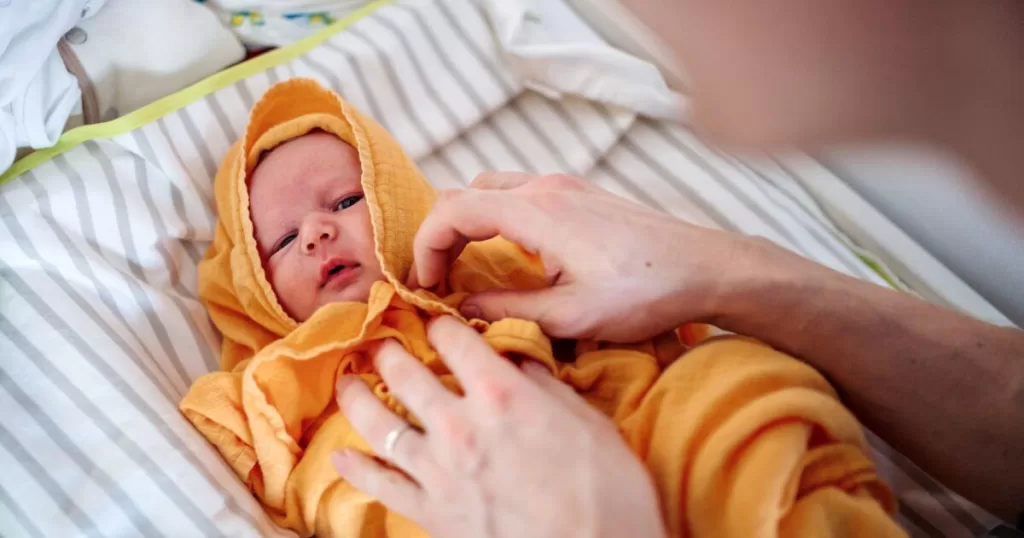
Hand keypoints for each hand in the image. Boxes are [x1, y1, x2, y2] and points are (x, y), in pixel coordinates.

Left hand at [332, 316, 665, 537]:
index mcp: (502, 393)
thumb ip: (547, 387)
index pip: (456, 341)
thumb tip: (521, 363)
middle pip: (405, 374)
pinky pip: (380, 484)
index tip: (437, 323)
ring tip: (346, 382)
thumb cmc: (607, 494)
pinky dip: (356, 469)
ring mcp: (438, 470)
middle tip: (380, 344)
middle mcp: (460, 424)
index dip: (442, 324)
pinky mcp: (430, 511)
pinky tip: (339, 456)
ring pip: (378, 422)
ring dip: (356, 397)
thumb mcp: (591, 424)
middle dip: (389, 352)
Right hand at [410, 172, 797, 341]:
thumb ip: (506, 310)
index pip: (452, 210)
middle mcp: (547, 187)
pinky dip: (498, 220)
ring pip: (493, 190)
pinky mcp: (583, 196)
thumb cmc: (646, 293)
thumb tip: (460, 309)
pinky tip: (509, 259)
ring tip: (467, 270)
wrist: (709, 269)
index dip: (426, 247)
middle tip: (439, 279)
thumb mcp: (571, 316)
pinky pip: (521, 196)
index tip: (424, 285)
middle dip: (442, 234)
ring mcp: (567, 187)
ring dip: (470, 225)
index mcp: (536, 211)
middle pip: (466, 193)